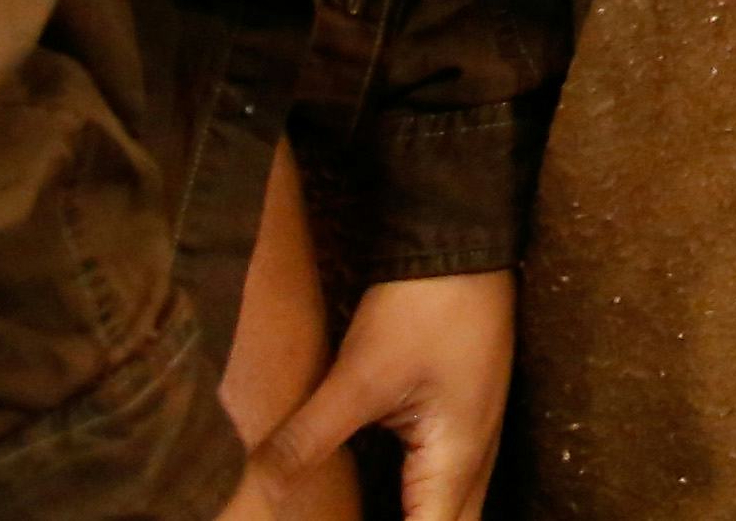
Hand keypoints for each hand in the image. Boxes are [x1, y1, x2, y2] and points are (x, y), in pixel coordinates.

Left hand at [239, 269, 512, 520]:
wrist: (463, 241)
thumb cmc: (426, 307)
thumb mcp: (360, 375)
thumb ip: (310, 437)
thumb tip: (260, 486)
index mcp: (455, 460)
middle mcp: (475, 457)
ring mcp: (475, 434)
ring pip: (455, 508)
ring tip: (371, 517)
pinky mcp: (462, 414)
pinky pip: (446, 482)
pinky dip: (422, 504)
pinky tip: (396, 501)